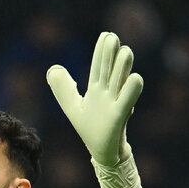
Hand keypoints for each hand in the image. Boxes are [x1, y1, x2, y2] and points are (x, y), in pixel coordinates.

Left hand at [47, 31, 143, 166]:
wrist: (104, 152)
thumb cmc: (92, 129)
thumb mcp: (73, 107)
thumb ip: (64, 89)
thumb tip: (52, 69)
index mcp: (97, 90)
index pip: (98, 67)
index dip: (100, 52)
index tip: (105, 35)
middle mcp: (108, 94)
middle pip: (109, 71)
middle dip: (110, 55)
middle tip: (112, 37)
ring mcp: (115, 105)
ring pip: (119, 83)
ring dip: (122, 68)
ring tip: (125, 51)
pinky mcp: (119, 118)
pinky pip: (125, 102)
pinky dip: (130, 91)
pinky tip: (136, 78)